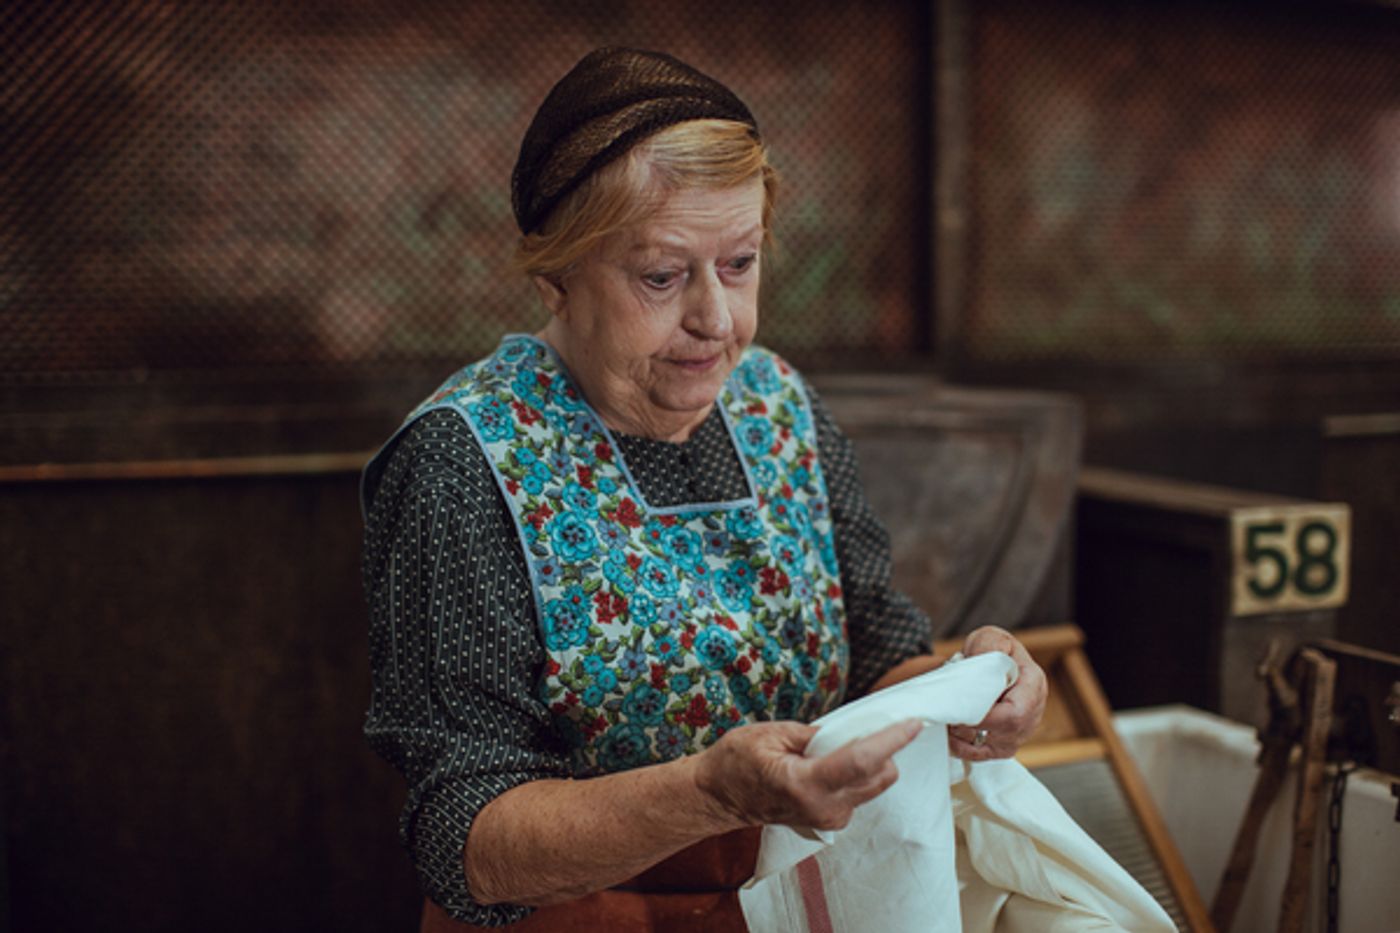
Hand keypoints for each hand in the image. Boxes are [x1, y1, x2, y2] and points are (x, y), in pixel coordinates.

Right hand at [694, 718, 922, 831]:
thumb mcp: (771, 733)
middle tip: (865, 726)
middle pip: (879, 775)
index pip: (862, 761)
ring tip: (839, 745)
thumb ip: (816, 734)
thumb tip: (852, 730)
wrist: (719, 796)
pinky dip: (858, 773)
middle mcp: (824, 808)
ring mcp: (829, 818)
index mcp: (805, 785)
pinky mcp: (831, 820)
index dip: (891, 740)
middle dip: (883, 748)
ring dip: (871, 761)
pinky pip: (861, 792)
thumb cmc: (737, 761)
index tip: (913, 723)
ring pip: (874, 785)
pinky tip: (834, 761)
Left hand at [949, 626, 1046, 760]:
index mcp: (1033, 685)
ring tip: (945, 716)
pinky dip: (959, 745)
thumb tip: (982, 664)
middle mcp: (1032, 713)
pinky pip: (981, 755)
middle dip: (971, 725)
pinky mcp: (1003, 746)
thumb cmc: (989, 651)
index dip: (988, 717)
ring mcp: (1020, 733)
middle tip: (947, 712)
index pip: (1016, 713)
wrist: (986, 665)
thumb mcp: (989, 638)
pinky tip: (948, 730)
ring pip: (990, 746)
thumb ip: (987, 646)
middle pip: (1003, 733)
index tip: (961, 709)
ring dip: (961, 735)